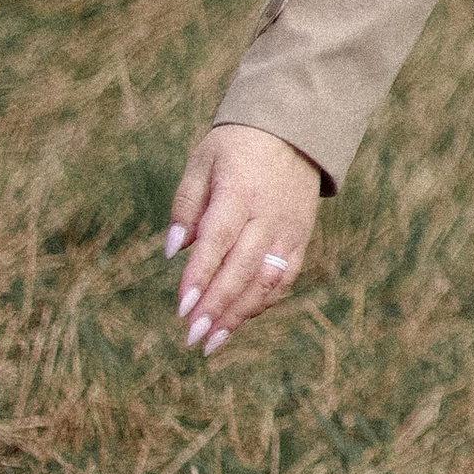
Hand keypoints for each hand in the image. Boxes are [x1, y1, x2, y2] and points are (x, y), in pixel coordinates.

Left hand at [163, 124, 321, 353]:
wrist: (294, 131)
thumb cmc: (238, 146)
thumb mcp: (202, 161)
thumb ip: (186, 205)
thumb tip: (173, 250)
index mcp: (239, 192)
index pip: (218, 240)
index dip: (200, 275)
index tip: (181, 306)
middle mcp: (268, 216)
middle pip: (242, 268)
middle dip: (216, 306)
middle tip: (191, 336)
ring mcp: (289, 231)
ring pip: (266, 281)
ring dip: (238, 315)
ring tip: (210, 342)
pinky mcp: (301, 240)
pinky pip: (283, 280)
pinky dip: (260, 303)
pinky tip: (236, 320)